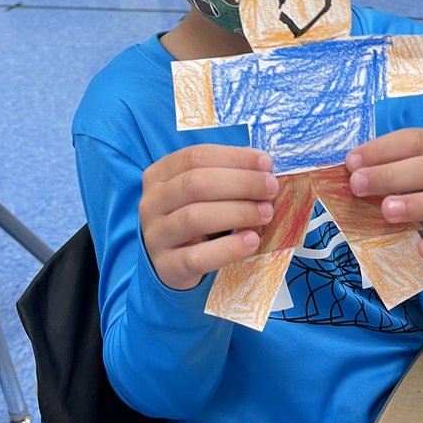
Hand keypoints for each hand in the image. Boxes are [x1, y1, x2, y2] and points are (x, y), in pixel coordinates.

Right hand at [140, 145, 276, 289]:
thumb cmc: (195, 218)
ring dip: (238, 212)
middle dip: (241, 183)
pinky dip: (229, 248)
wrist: (172, 264)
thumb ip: (227, 175)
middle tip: (271, 189)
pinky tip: (252, 241)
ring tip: (266, 213)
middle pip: (195, 184)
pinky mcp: (167, 266)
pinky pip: (197, 257)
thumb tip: (263, 164)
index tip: (266, 163)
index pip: (195, 156)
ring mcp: (156, 236)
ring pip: (195, 218)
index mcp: (159, 175)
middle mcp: (151, 203)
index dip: (234, 157)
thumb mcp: (204, 193)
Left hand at [345, 129, 422, 262]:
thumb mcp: (393, 174)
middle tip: (358, 185)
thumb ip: (373, 168)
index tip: (351, 162)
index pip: (414, 140)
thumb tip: (341, 170)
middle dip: (391, 175)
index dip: (382, 149)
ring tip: (388, 211)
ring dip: (419, 205)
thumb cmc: (407, 189)